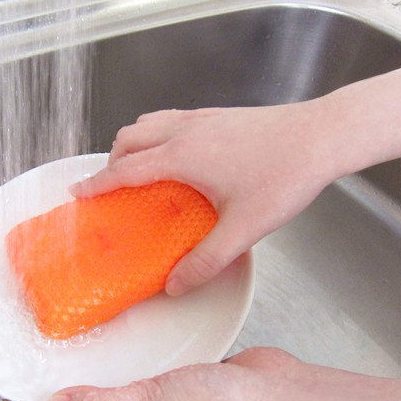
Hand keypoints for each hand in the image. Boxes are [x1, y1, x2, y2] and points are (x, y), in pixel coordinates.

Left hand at [6, 347, 296, 400]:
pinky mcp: (183, 379)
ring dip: (93, 368)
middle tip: (33, 362)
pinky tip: (119, 335)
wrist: (279, 400)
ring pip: (117, 384)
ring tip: (68, 345)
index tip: (10, 389)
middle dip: (61, 387)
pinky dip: (127, 353)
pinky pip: (144, 366)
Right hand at [71, 102, 338, 293]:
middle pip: (129, 138)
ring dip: (134, 144)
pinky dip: (158, 135)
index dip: (97, 183)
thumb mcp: (244, 228)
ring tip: (139, 171)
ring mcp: (203, 118)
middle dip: (111, 161)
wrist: (323, 135)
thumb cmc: (286, 175)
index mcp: (182, 156)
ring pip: (149, 122)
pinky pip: (172, 119)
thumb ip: (207, 259)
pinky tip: (178, 158)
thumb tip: (177, 285)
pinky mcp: (219, 115)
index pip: (125, 170)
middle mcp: (186, 131)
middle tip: (112, 187)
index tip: (77, 192)